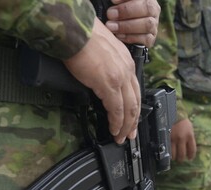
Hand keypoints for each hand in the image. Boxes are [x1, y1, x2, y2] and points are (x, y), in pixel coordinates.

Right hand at [64, 18, 139, 143]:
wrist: (74, 30)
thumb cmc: (82, 37)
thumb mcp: (104, 52)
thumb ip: (108, 68)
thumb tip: (101, 83)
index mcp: (127, 61)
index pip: (135, 90)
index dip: (135, 108)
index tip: (132, 119)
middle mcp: (127, 70)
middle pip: (136, 102)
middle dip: (133, 122)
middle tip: (130, 134)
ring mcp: (120, 78)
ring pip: (129, 108)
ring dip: (125, 126)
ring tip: (120, 137)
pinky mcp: (109, 84)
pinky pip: (116, 109)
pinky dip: (116, 122)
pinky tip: (114, 129)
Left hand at [106, 0, 160, 46]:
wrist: (122, 27)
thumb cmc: (118, 10)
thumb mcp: (118, 4)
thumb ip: (117, 2)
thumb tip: (113, 2)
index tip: (113, 1)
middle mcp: (153, 10)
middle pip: (148, 9)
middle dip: (127, 12)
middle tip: (110, 14)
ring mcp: (154, 25)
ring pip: (148, 25)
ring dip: (127, 26)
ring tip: (111, 26)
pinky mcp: (151, 38)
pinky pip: (146, 39)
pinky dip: (131, 38)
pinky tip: (119, 35)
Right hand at [170, 118, 196, 160]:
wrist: (173, 114)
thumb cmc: (183, 121)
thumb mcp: (190, 129)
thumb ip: (189, 139)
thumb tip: (189, 149)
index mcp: (190, 136)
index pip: (192, 150)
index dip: (191, 156)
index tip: (190, 158)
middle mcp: (182, 138)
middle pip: (182, 154)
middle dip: (181, 159)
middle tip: (180, 160)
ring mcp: (173, 139)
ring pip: (173, 153)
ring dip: (174, 157)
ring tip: (174, 157)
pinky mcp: (166, 138)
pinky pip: (167, 148)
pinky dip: (168, 152)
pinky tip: (168, 153)